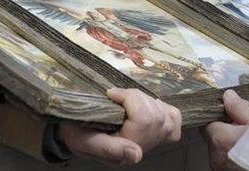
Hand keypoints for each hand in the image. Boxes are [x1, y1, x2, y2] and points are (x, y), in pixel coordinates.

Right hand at [57, 88, 180, 164]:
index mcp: (126, 151)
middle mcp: (142, 148)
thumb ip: (108, 149)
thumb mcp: (84, 140)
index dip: (130, 98)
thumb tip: (136, 156)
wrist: (75, 128)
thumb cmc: (78, 132)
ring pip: (166, 117)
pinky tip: (149, 106)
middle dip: (137, 98)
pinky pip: (174, 121)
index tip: (110, 92)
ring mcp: (151, 141)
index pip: (145, 121)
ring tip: (129, 100)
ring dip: (148, 101)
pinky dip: (165, 109)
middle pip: (156, 117)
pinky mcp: (157, 132)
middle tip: (117, 96)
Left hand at [202, 90, 248, 170]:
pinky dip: (237, 157)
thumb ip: (240, 108)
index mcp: (220, 140)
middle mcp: (217, 158)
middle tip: (248, 127)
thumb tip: (229, 97)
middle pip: (214, 138)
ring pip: (221, 152)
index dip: (218, 116)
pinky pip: (228, 163)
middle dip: (227, 130)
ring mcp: (222, 170)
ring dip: (233, 145)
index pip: (207, 122)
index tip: (230, 112)